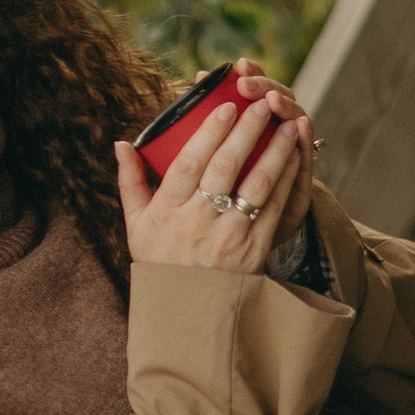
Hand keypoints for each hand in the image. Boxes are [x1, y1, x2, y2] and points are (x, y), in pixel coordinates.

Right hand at [117, 67, 314, 275]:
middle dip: (246, 131)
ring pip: (255, 185)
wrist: (189, 310)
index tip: (225, 108)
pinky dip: (285, 178)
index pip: (189, 164)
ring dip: (274, 151)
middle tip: (260, 104)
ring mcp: (228, 236)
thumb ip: (129, 181)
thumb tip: (121, 142)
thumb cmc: (161, 260)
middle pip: (225, 167)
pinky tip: (293, 156)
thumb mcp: (136, 224)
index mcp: (167, 212)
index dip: (209, 133)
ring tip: (287, 124)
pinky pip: (273, 207)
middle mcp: (197, 222)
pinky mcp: (254, 249)